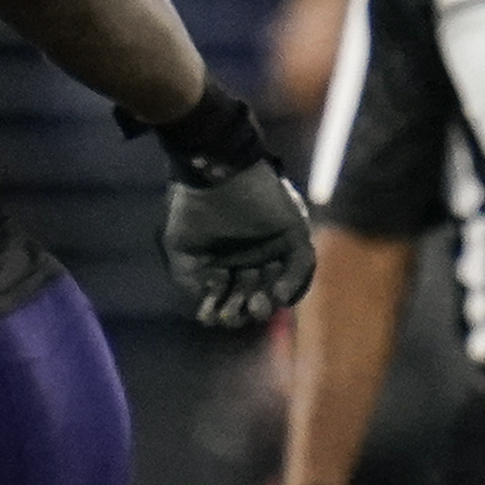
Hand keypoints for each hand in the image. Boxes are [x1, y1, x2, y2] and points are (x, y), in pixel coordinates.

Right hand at [150, 88, 315, 328]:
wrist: (215, 171)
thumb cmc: (194, 206)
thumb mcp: (182, 247)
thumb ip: (190, 277)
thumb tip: (206, 300)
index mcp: (226, 261)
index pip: (228, 296)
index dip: (220, 310)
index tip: (211, 313)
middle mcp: (252, 256)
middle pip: (255, 296)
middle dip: (244, 310)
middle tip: (235, 313)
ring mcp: (275, 246)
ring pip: (279, 285)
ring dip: (269, 301)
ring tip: (256, 306)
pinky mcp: (294, 232)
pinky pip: (302, 264)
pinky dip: (294, 282)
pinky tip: (279, 295)